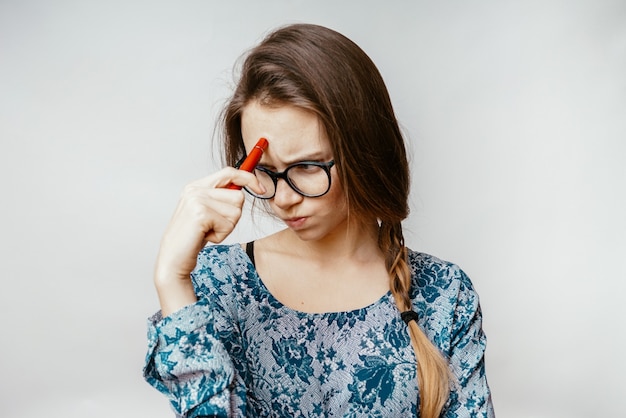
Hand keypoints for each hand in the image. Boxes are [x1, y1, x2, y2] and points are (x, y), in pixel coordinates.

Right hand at [153, 167, 264, 315]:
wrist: (173, 258)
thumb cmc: (192, 237)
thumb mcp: (207, 212)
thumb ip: (221, 198)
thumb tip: (246, 185)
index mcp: (196, 186)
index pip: (229, 172)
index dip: (249, 178)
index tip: (262, 189)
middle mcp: (195, 189)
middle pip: (238, 196)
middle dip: (233, 216)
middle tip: (213, 226)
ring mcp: (196, 200)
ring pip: (236, 211)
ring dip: (227, 227)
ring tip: (208, 232)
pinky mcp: (200, 214)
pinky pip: (228, 224)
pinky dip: (221, 235)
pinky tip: (205, 237)